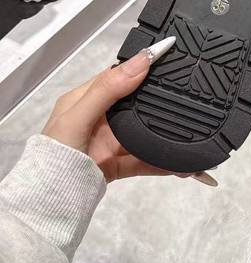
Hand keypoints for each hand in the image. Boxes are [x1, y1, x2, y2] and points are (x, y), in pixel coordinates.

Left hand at [42, 47, 182, 181]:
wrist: (49, 203)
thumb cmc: (53, 156)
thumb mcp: (79, 116)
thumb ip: (110, 89)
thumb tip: (142, 61)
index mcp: (86, 99)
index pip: (120, 75)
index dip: (143, 67)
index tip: (171, 59)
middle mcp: (100, 118)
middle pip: (138, 104)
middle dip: (161, 103)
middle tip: (189, 96)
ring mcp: (111, 142)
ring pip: (146, 132)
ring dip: (166, 135)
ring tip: (190, 134)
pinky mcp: (119, 164)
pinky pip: (147, 159)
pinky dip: (164, 162)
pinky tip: (181, 164)